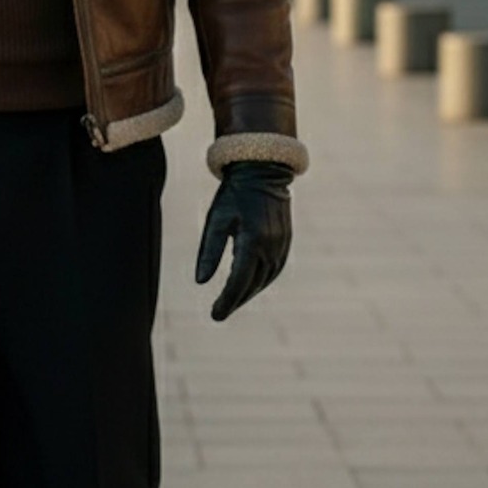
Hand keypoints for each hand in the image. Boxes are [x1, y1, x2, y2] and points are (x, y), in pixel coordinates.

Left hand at [195, 161, 291, 321]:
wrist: (263, 172)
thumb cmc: (234, 195)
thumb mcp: (216, 220)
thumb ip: (209, 251)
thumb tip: (201, 282)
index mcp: (252, 240)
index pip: (238, 281)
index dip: (226, 301)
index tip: (214, 315)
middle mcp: (270, 246)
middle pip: (252, 284)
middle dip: (235, 301)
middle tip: (219, 312)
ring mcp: (281, 245)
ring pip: (264, 280)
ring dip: (248, 293)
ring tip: (231, 302)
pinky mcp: (286, 242)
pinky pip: (274, 270)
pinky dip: (261, 282)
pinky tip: (249, 286)